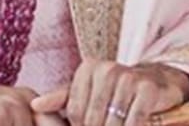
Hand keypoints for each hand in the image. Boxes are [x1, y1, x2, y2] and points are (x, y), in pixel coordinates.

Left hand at [31, 60, 188, 125]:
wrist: (154, 81)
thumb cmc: (114, 91)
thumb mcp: (87, 92)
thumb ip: (62, 99)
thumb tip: (35, 106)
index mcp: (89, 68)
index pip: (75, 112)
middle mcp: (108, 69)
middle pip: (93, 119)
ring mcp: (129, 77)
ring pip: (112, 123)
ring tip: (116, 125)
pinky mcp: (148, 89)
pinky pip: (134, 121)